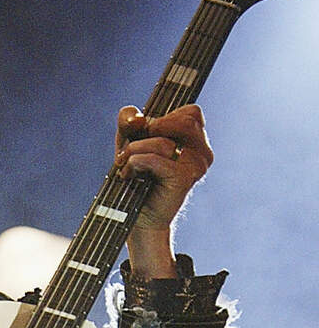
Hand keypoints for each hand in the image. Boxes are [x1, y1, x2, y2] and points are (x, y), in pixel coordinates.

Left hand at [115, 104, 213, 277]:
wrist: (133, 215)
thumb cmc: (134, 175)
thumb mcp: (127, 141)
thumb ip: (129, 121)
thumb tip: (136, 118)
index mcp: (195, 139)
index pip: (192, 112)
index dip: (163, 117)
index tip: (144, 132)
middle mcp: (202, 151)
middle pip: (184, 120)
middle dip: (149, 129)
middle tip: (132, 147)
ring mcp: (196, 166)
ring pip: (163, 142)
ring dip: (134, 150)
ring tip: (125, 165)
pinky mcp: (183, 179)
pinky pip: (156, 159)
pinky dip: (135, 162)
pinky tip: (128, 174)